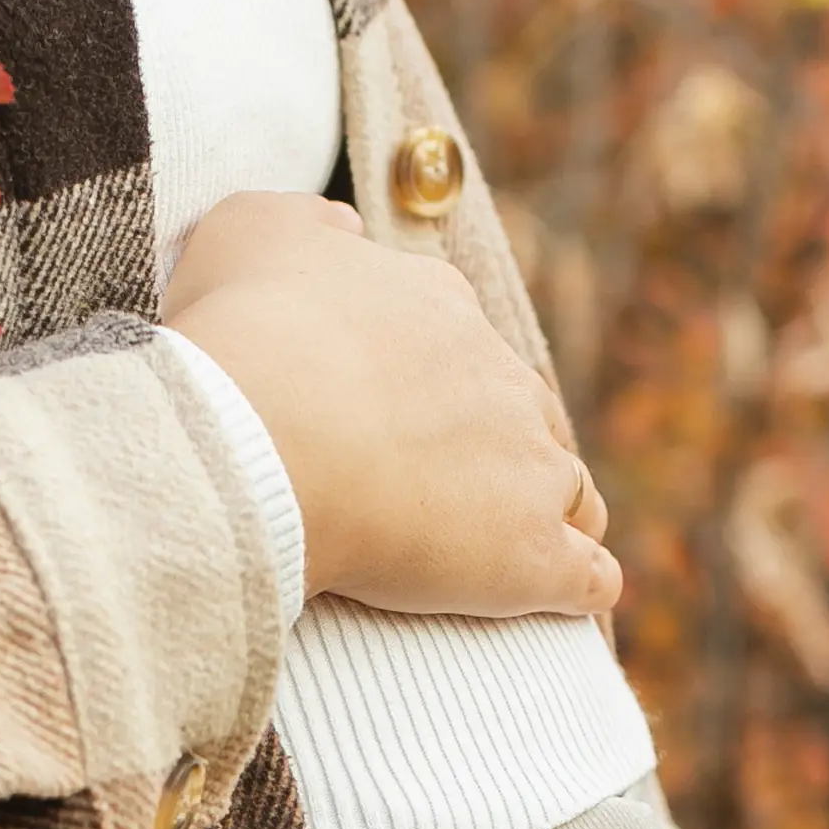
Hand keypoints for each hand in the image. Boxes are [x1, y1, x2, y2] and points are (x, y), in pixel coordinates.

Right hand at [163, 191, 617, 621]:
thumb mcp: (250, 233)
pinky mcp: (530, 553)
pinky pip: (586, 573)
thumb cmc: (242, 338)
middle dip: (501, 447)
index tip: (397, 416)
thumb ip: (303, 229)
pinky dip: (582, 584)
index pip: (460, 343)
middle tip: (449, 490)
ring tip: (519, 549)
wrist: (259, 433)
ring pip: (571, 489)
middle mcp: (498, 376)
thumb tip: (342, 232)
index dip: (434, 382)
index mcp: (436, 305)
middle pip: (524, 413)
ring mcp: (526, 466)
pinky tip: (570, 600)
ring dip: (554, 513)